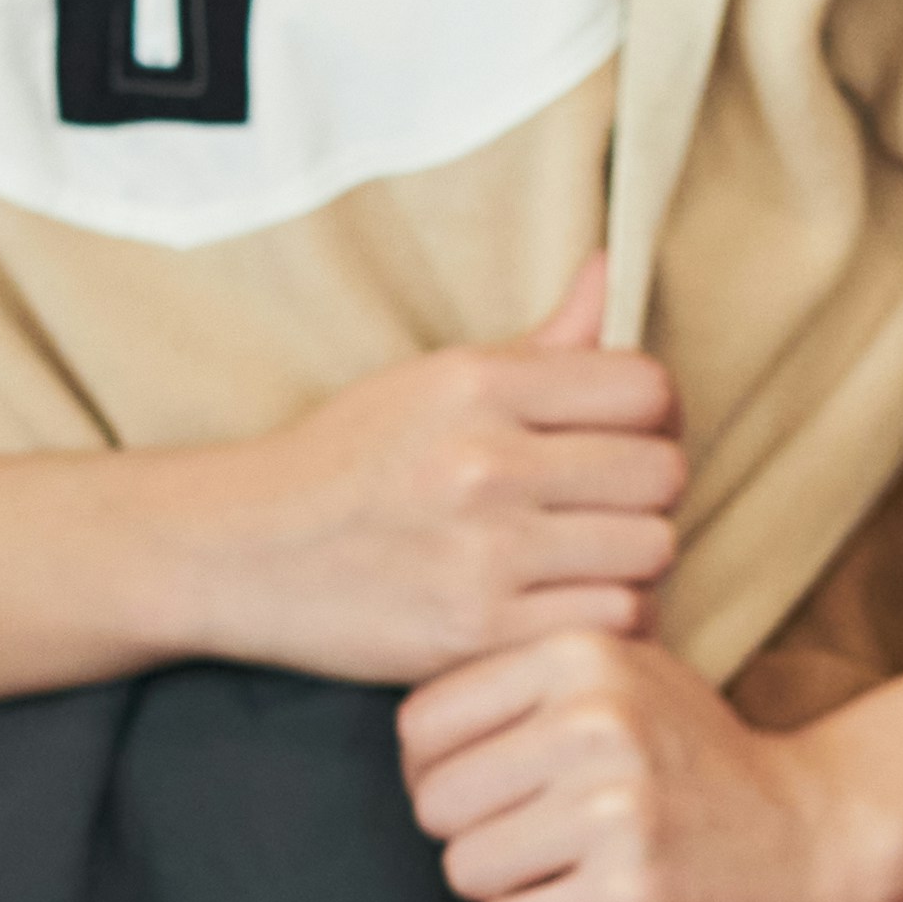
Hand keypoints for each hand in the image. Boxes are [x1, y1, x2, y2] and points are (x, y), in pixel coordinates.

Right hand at [186, 259, 687, 682]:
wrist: (240, 550)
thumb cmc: (345, 460)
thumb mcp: (432, 380)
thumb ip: (541, 344)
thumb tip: (607, 269)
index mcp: (478, 384)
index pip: (647, 388)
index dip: (655, 417)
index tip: (624, 442)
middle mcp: (485, 463)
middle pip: (662, 473)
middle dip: (646, 493)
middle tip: (605, 509)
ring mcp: (484, 553)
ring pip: (651, 552)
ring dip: (632, 561)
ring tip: (588, 561)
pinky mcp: (476, 632)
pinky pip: (611, 621)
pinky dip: (605, 618)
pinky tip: (567, 606)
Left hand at [393, 624, 901, 901]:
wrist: (814, 832)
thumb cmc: (695, 758)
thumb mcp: (622, 675)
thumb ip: (522, 678)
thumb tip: (402, 729)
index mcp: (581, 656)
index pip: (421, 726)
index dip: (433, 771)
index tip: (479, 792)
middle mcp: (596, 722)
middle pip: (434, 804)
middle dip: (466, 834)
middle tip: (522, 842)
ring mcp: (616, 810)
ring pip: (462, 869)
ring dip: (493, 890)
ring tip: (550, 876)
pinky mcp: (631, 893)